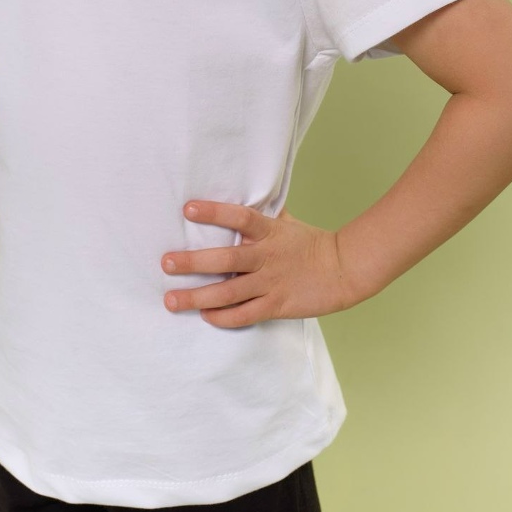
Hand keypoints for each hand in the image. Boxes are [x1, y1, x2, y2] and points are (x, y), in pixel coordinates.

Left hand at [161, 201, 358, 327]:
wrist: (344, 269)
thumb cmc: (311, 243)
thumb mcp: (287, 223)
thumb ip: (263, 213)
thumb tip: (244, 194)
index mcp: (270, 231)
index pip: (240, 216)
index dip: (214, 212)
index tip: (188, 209)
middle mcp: (267, 256)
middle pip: (226, 259)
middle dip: (193, 262)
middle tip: (166, 263)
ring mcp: (272, 283)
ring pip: (229, 293)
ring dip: (197, 298)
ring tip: (171, 300)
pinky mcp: (277, 305)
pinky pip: (245, 315)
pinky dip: (223, 318)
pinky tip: (206, 316)